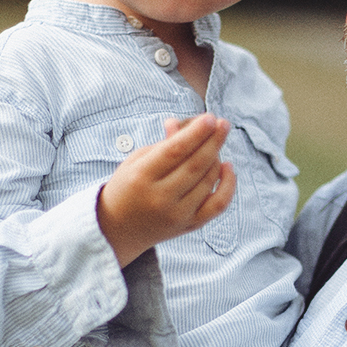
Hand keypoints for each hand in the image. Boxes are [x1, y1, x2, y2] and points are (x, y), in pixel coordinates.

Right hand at [97, 112, 235, 266]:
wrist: (118, 229)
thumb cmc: (127, 187)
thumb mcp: (136, 161)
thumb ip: (164, 143)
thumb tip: (188, 124)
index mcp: (142, 177)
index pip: (175, 151)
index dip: (196, 133)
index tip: (210, 118)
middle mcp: (160, 198)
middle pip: (196, 165)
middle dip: (213, 141)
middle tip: (223, 123)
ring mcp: (177, 215)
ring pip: (208, 181)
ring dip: (216, 157)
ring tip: (214, 143)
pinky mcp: (189, 225)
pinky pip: (218, 205)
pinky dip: (228, 185)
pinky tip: (227, 167)